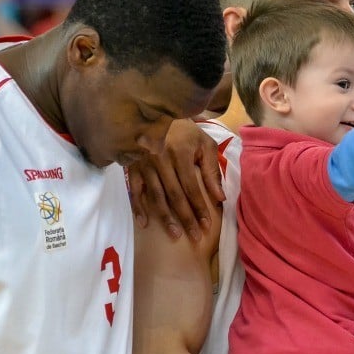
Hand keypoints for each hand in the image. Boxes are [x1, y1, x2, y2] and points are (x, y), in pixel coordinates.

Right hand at [127, 120, 224, 238]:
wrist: (155, 115)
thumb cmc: (185, 132)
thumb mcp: (204, 144)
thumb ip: (212, 170)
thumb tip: (220, 198)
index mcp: (180, 152)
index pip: (192, 186)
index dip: (199, 207)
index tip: (207, 225)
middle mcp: (161, 159)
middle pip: (174, 195)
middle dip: (186, 218)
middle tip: (195, 237)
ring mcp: (144, 164)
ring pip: (156, 196)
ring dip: (165, 218)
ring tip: (175, 235)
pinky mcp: (132, 168)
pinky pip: (135, 191)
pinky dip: (138, 208)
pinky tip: (145, 224)